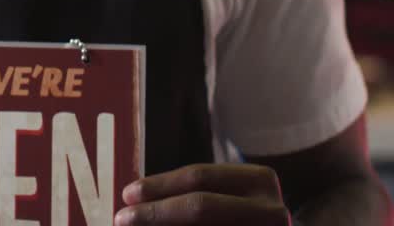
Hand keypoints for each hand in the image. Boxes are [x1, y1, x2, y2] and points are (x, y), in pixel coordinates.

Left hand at [115, 164, 289, 224]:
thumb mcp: (227, 197)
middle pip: (199, 206)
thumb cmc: (242, 216)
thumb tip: (138, 200)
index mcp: (259, 179)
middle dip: (155, 212)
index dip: (160, 185)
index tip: (127, 194)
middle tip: (122, 218)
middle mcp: (270, 208)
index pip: (199, 176)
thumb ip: (190, 194)